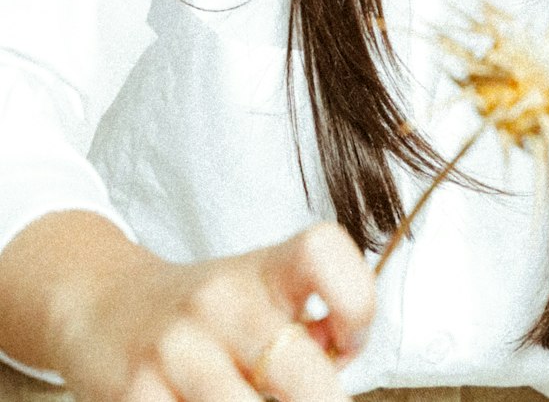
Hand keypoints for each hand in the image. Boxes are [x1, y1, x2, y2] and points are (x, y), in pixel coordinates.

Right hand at [52, 221, 374, 401]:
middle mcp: (221, 301)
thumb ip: (306, 329)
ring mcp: (176, 349)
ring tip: (255, 398)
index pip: (322, 252)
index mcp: (263, 270)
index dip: (354, 300)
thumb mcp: (258, 297)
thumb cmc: (203, 315)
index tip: (349, 340)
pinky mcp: (135, 394)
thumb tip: (340, 361)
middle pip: (298, 369)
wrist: (102, 305)